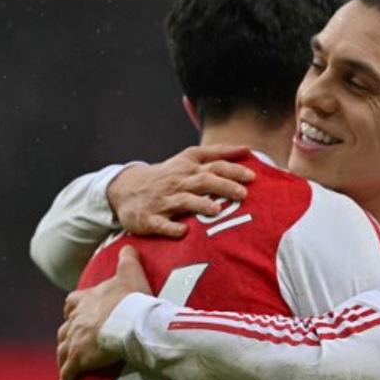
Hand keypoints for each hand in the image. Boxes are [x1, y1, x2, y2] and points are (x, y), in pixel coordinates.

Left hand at [57, 245, 152, 379]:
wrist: (128, 319)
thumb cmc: (130, 298)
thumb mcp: (130, 273)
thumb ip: (128, 259)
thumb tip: (129, 246)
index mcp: (86, 300)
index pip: (72, 302)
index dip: (73, 309)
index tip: (75, 313)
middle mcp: (76, 320)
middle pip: (64, 329)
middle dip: (67, 336)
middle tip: (72, 342)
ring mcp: (75, 340)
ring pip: (62, 351)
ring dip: (64, 358)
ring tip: (67, 366)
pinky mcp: (78, 359)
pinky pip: (68, 372)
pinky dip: (66, 379)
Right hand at [107, 144, 254, 237]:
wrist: (127, 189)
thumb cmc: (169, 175)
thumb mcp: (189, 159)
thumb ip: (217, 153)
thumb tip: (247, 148)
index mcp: (188, 168)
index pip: (214, 165)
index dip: (233, 170)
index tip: (252, 177)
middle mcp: (178, 182)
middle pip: (202, 181)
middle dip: (223, 186)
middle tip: (243, 194)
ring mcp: (163, 200)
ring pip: (183, 201)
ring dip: (200, 204)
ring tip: (216, 210)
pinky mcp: (150, 218)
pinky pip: (161, 223)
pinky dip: (172, 227)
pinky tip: (184, 231)